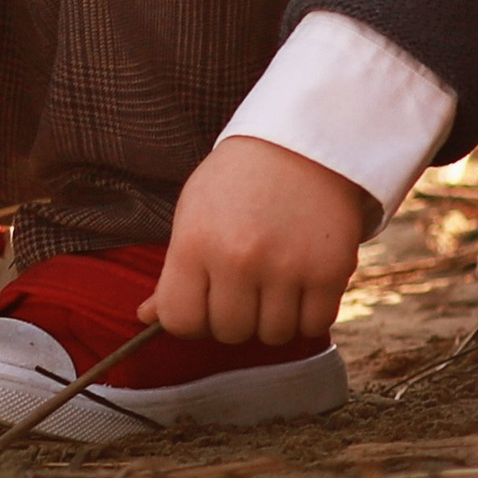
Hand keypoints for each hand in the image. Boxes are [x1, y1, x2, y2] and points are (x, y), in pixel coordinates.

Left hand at [150, 135, 370, 346]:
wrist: (305, 142)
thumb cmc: (240, 180)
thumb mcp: (194, 212)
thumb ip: (173, 271)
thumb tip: (146, 318)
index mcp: (196, 243)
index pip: (181, 321)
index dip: (192, 320)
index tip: (205, 303)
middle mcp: (239, 259)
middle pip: (229, 332)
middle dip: (235, 316)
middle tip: (245, 286)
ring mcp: (287, 267)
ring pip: (274, 335)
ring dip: (274, 318)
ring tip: (275, 281)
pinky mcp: (330, 270)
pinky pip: (314, 326)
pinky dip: (308, 315)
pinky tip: (303, 285)